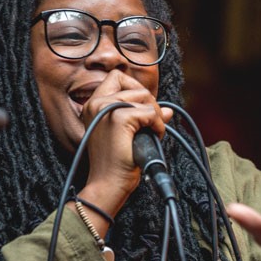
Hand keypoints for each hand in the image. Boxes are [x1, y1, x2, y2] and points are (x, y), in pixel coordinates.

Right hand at [79, 70, 172, 213]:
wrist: (107, 185)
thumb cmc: (116, 164)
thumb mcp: (128, 133)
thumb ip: (143, 116)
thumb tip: (167, 110)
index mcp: (93, 104)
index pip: (117, 76)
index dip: (135, 89)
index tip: (141, 110)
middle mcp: (95, 102)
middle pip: (135, 85)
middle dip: (149, 102)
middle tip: (150, 124)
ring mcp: (106, 108)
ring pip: (144, 96)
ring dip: (155, 115)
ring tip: (151, 133)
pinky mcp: (119, 118)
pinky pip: (151, 113)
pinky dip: (158, 125)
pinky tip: (154, 137)